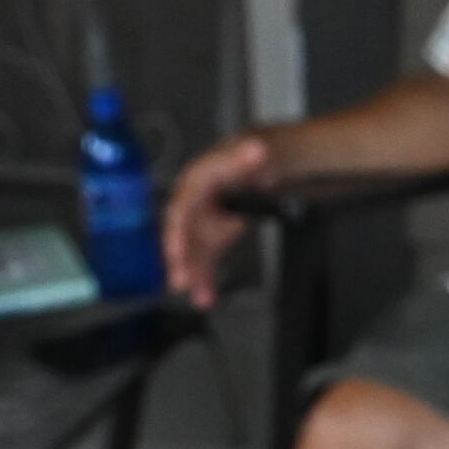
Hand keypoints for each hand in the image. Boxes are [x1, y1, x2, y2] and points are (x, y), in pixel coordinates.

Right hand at [163, 132, 282, 305]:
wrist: (271, 166)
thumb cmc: (259, 158)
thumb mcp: (259, 152)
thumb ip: (252, 156)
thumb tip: (258, 150)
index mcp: (200, 178)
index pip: (184, 204)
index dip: (179, 229)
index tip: (176, 250)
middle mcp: (196, 200)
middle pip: (183, 232)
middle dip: (181, 258)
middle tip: (181, 281)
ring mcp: (204, 219)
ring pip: (193, 251)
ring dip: (195, 274)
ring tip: (202, 298)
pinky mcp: (212, 236)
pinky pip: (205, 259)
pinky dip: (206, 278)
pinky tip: (207, 297)